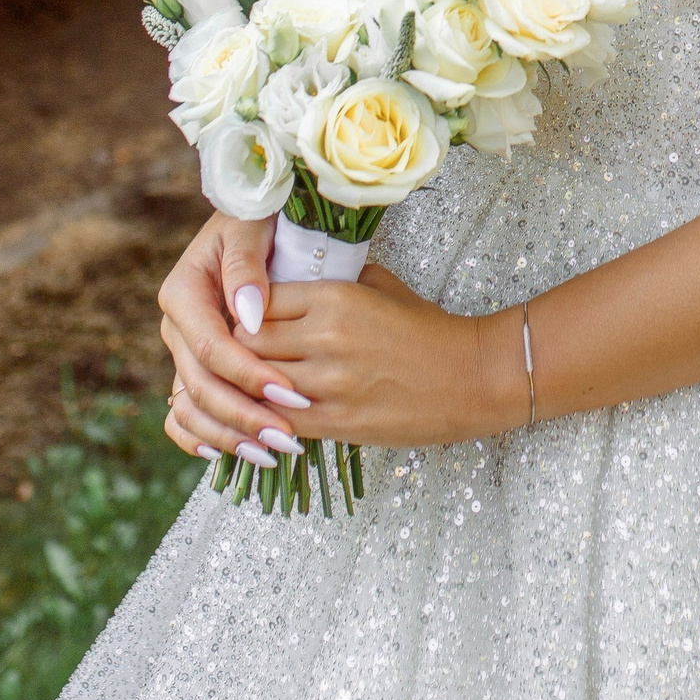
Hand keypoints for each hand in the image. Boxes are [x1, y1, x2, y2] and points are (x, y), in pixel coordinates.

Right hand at [160, 212, 305, 465]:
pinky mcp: (194, 365)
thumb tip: (249, 316)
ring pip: (191, 406)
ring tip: (272, 456)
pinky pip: (185, 413)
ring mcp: (183, 350)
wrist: (258, 219)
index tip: (288, 394)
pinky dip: (203, 438)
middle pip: (201, 384)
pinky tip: (235, 456)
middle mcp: (177, 325)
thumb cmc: (260, 218)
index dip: (247, 374)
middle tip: (287, 439)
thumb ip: (247, 268)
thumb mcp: (253, 227)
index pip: (211, 347)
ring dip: (228, 436)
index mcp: (183, 291)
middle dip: (243, 415)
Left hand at [238, 263, 526, 447]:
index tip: (240, 316)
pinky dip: (264, 416)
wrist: (470, 376)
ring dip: (244, 384)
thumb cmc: (426, 327)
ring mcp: (328, 383)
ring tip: (238, 381)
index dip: (243, 309)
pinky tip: (260, 411)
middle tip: (229, 351)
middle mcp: (325, 337)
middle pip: (248, 342)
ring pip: (256, 383)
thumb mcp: (380, 285)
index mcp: (335, 297)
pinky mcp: (335, 421)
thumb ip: (332, 281)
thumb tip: (288, 278)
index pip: (259, 300)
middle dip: (235, 347)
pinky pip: (277, 420)